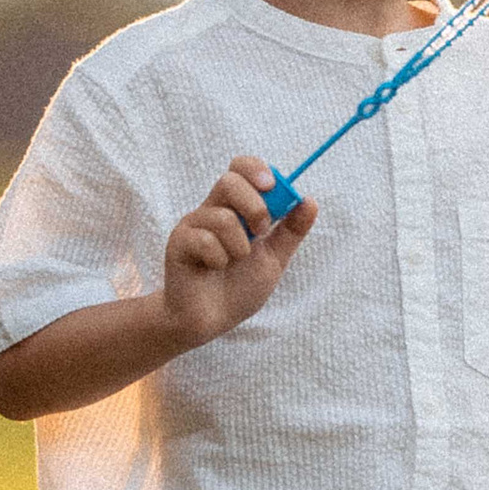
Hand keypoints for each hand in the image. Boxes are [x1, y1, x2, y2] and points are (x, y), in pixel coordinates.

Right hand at [162, 157, 315, 352]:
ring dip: (239, 246)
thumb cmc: (239, 289)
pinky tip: (213, 269)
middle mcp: (211, 210)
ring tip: (234, 261)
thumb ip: (291, 231)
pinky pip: (205, 241)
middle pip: (229, 180)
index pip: (240, 168)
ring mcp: (192, 226)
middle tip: (261, 232)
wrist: (212, 321)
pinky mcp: (178, 244)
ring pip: (222, 217)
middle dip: (255, 207)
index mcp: (234, 208)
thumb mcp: (274, 259)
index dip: (256, 170)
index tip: (273, 186)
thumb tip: (310, 200)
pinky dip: (219, 259)